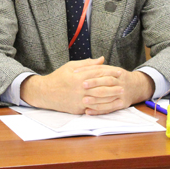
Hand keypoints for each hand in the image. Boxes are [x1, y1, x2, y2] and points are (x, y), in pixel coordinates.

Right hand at [19, 57, 152, 114]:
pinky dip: (103, 107)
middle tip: (124, 85)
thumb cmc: (58, 77)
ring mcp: (79, 100)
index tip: (120, 71)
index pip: (98, 73)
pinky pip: (93, 108)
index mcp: (79, 76)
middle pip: (101, 86)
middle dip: (114, 86)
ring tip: (120, 95)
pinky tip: (110, 105)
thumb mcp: (71, 66)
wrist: (45, 93)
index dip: (110, 72)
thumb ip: (87, 64)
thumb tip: (101, 59)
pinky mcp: (78, 109)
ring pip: (99, 99)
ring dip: (111, 97)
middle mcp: (80, 88)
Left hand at [77, 63, 152, 115]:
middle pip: (106, 81)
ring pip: (108, 96)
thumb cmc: (119, 78)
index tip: (77, 72)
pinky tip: (88, 111)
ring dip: (95, 99)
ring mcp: (122, 93)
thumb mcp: (112, 69)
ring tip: (84, 101)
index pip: (101, 70)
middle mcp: (120, 82)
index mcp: (116, 71)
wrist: (138, 86)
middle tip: (82, 85)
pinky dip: (98, 110)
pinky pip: (109, 108)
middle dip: (94, 83)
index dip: (89, 70)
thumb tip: (85, 63)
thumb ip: (99, 67)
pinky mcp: (122, 104)